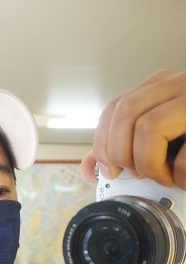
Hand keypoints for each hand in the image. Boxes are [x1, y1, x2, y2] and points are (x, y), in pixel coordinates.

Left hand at [80, 70, 185, 187]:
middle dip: (120, 153)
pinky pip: (185, 153)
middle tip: (136, 174)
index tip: (108, 171)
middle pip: (125, 112)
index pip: (115, 107)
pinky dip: (180, 175)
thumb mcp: (165, 139)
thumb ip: (127, 147)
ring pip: (149, 127)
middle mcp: (182, 85)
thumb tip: (88, 169)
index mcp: (165, 87)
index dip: (102, 143)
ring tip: (165, 177)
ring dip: (150, 164)